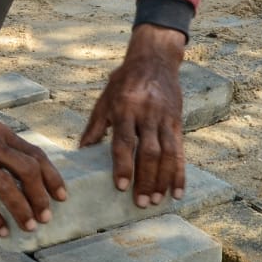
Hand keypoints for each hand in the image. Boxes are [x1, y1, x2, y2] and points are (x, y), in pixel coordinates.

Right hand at [0, 89, 66, 237]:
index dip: (52, 176)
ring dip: (22, 209)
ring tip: (30, 227)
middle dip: (41, 195)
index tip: (62, 195)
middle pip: (27, 170)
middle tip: (47, 216)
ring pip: (6, 185)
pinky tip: (2, 231)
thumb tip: (19, 168)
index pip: (35, 154)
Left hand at [81, 23, 186, 207]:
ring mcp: (164, 117)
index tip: (121, 187)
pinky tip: (178, 191)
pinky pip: (180, 150)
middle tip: (141, 203)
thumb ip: (95, 126)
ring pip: (167, 153)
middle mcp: (146, 113)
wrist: (155, 58)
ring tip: (157, 201)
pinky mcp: (177, 121)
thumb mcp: (105, 98)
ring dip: (163, 180)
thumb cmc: (125, 80)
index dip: (123, 165)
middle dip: (146, 179)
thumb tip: (81, 152)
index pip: (124, 141)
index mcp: (124, 108)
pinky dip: (180, 173)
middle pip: (148, 151)